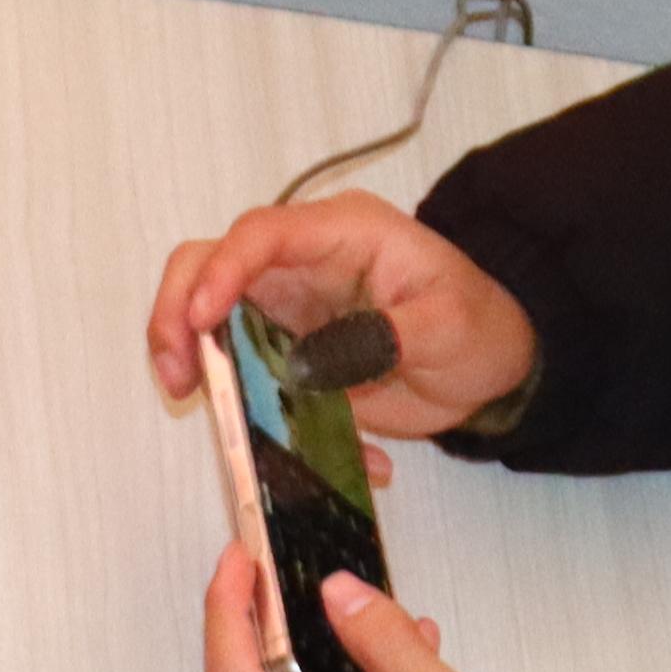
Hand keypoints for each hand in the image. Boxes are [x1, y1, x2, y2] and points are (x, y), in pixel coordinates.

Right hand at [141, 192, 539, 438]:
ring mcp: (286, 306)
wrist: (493, 365)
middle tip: (177, 372)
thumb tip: (305, 363)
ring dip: (188, 355)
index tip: (200, 321)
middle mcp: (300, 261)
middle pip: (209, 264)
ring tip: (188, 399)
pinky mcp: (284, 351)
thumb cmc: (479, 328)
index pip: (262, 234)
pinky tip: (251, 437)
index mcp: (340, 233)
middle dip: (178, 311)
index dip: (222, 271)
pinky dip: (232, 401)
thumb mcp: (447, 327)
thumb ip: (381, 338)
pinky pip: (240, 369)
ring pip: (208, 315)